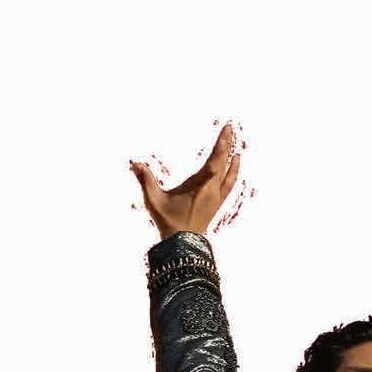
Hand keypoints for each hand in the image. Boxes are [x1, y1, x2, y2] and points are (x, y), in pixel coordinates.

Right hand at [129, 122, 240, 239]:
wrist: (183, 245)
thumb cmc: (168, 222)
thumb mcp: (154, 200)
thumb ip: (145, 180)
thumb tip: (135, 163)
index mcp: (200, 186)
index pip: (215, 162)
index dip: (222, 146)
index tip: (227, 130)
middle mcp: (212, 190)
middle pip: (224, 162)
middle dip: (227, 143)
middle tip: (229, 126)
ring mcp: (217, 197)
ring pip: (229, 172)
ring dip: (231, 155)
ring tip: (234, 140)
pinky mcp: (217, 203)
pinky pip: (230, 182)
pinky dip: (234, 170)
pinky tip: (237, 161)